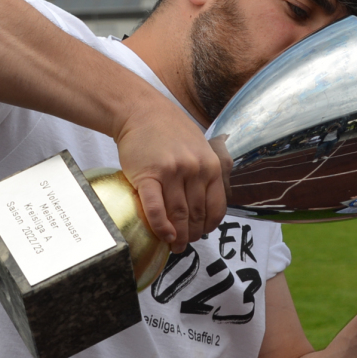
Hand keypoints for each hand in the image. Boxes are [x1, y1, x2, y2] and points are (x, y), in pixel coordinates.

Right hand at [112, 97, 226, 248]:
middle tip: (185, 245)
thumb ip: (205, 173)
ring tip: (174, 246)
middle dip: (192, 235)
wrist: (140, 111)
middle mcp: (195, 169)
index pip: (216, 207)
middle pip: (197, 214)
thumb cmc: (169, 132)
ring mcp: (172, 172)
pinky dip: (161, 226)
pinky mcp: (148, 175)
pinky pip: (156, 208)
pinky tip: (164, 236)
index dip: (209, 226)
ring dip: (178, 236)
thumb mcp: (199, 148)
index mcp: (210, 165)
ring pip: (178, 214)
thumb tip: (206, 207)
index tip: (202, 234)